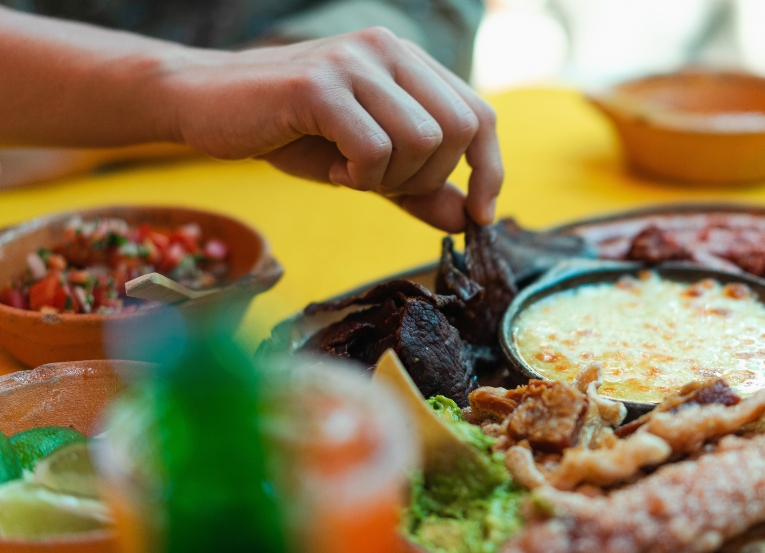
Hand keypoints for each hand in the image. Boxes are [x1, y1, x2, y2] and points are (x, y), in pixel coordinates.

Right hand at [167, 27, 502, 231]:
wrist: (206, 106)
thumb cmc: (290, 134)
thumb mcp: (367, 168)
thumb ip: (419, 189)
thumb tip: (470, 220)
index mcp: (407, 63)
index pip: (479, 114)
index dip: (489, 169)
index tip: (481, 214)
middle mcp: (388, 51)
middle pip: (458, 129)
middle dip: (429, 178)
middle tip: (381, 184)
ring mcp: (354, 62)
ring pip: (421, 140)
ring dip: (390, 179)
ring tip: (350, 173)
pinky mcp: (319, 85)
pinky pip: (374, 148)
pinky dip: (360, 176)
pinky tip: (333, 168)